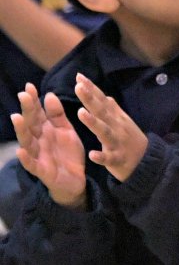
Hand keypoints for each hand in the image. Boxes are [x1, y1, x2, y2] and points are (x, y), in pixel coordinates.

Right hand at [12, 84, 85, 208]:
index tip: (29, 86)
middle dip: (27, 110)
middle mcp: (39, 141)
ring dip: (21, 130)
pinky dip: (26, 158)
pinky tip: (21, 151)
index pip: (37, 113)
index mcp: (46, 130)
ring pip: (27, 142)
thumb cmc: (67, 153)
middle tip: (23, 95)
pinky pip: (33, 164)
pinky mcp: (42, 171)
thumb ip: (57, 115)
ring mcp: (39, 155)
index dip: (33, 101)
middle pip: (31, 124)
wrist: (75, 179)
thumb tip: (49, 94)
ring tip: (17, 117)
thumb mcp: (66, 130)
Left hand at [75, 74, 147, 182]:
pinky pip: (109, 158)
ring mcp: (118, 142)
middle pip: (102, 111)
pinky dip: (101, 157)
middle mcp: (117, 126)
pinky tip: (92, 155)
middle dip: (91, 99)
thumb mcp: (124, 122)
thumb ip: (113, 110)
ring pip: (104, 132)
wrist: (147, 162)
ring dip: (93, 123)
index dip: (92, 88)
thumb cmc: (130, 140)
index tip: (79, 76)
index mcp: (116, 118)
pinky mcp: (118, 159)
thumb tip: (104, 96)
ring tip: (81, 113)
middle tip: (79, 86)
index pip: (102, 100)